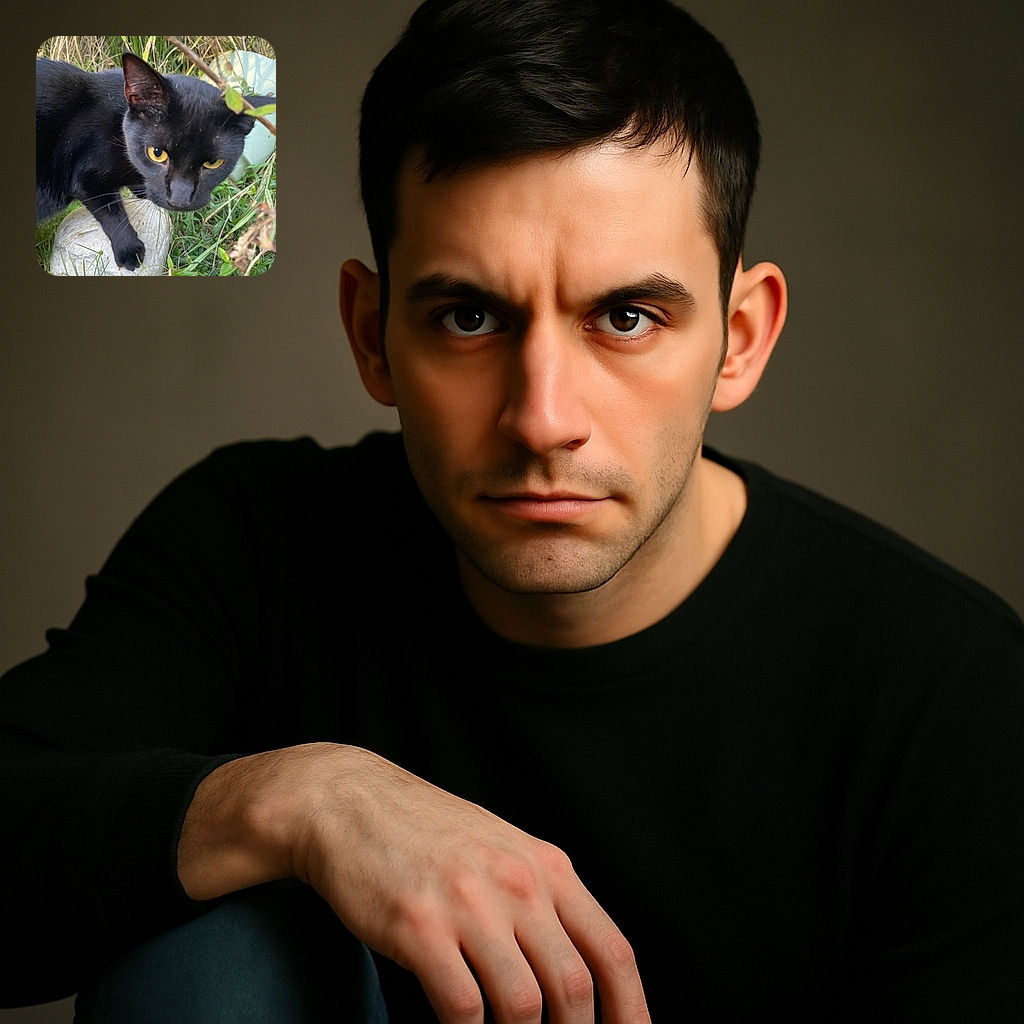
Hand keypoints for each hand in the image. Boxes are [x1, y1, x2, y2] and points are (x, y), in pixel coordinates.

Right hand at [179, 742, 650, 1023]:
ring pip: (524, 1005)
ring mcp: (468, 903)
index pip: (611, 951)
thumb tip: (580, 976)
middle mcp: (517, 882)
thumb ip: (543, 902)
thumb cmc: (428, 833)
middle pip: (574, 987)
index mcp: (546, 866)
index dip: (631, 1011)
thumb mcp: (503, 850)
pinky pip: (463, 1008)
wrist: (349, 800)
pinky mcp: (419, 926)